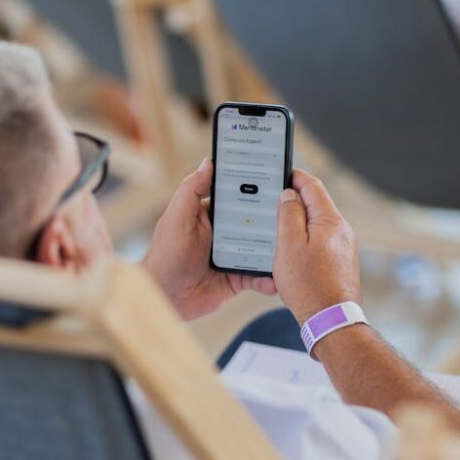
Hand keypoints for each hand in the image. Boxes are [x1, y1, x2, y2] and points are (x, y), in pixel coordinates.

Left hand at [143, 158, 275, 319]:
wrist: (165, 297)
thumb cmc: (165, 255)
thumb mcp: (177, 218)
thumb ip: (192, 190)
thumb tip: (208, 162)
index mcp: (211, 213)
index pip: (238, 195)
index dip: (256, 187)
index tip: (278, 179)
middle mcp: (225, 232)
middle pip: (256, 221)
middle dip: (274, 219)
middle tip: (294, 216)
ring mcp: (234, 255)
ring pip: (262, 249)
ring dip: (275, 250)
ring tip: (290, 248)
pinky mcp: (237, 278)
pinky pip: (258, 276)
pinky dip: (268, 279)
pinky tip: (273, 279)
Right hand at [273, 169, 360, 324]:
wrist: (331, 320)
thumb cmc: (308, 286)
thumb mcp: (289, 245)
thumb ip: (289, 214)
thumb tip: (289, 195)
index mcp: (330, 220)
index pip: (312, 186)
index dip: (294, 176)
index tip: (280, 173)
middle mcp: (342, 230)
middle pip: (316, 204)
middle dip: (295, 200)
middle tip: (272, 200)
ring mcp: (344, 246)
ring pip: (318, 223)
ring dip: (299, 222)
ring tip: (278, 228)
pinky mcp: (342, 261)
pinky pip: (322, 241)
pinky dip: (306, 239)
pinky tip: (293, 252)